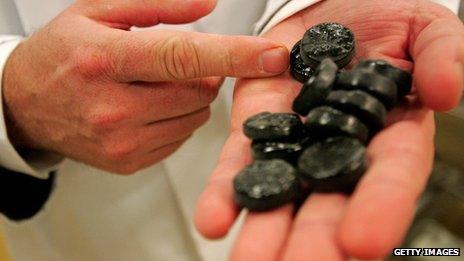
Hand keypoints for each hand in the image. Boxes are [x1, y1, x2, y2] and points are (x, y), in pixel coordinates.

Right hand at [2, 0, 288, 173]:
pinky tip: (146, 108)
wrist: (26, 105)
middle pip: (200, 90)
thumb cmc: (62, 54)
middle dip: (202, 73)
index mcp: (106, 59)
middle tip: (171, 63)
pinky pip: (180, 137)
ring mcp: (121, 141)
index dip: (235, 55)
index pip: (183, 56)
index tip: (273, 55)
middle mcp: (113, 107)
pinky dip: (176, 119)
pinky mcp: (129, 162)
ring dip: (189, 97)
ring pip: (196, 116)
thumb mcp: (97, 12)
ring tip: (152, 85)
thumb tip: (209, 7)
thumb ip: (156, 5)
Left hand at [195, 0, 463, 258]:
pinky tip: (214, 220)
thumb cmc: (381, 18)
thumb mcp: (423, 26)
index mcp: (389, 135)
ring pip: (280, 194)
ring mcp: (294, 146)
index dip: (379, 207)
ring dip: (263, 229)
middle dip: (313, 240)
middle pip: (329, 203)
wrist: (328, 9)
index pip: (389, 175)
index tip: (362, 241)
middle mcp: (339, 151)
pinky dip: (226, 192)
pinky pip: (238, 166)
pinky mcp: (255, 132)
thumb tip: (445, 93)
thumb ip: (443, 53)